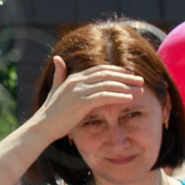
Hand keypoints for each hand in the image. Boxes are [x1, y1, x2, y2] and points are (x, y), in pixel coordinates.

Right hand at [27, 57, 143, 141]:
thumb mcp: (56, 89)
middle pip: (106, 74)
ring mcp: (78, 91)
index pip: (100, 69)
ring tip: (140, 90)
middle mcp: (76, 81)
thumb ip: (60, 74)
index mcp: (73, 78)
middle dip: (125, 77)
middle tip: (140, 80)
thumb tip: (58, 58)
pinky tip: (130, 98)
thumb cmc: (52, 111)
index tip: (131, 74)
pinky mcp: (81, 103)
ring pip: (108, 84)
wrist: (43, 126)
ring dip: (126, 87)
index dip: (117, 70)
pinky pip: (104, 96)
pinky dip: (118, 96)